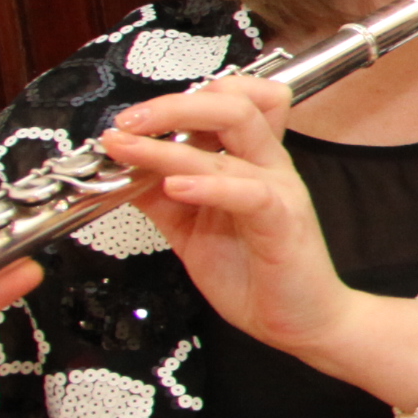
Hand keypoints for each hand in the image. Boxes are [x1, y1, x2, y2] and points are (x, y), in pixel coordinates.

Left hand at [94, 78, 361, 364]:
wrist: (298, 320)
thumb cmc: (255, 273)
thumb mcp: (189, 229)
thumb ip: (158, 197)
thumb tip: (119, 171)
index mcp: (252, 161)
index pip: (236, 98)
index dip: (187, 96)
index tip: (137, 118)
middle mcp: (269, 164)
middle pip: (233, 102)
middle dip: (172, 104)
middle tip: (126, 121)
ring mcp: (278, 189)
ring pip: (236, 133)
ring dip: (171, 139)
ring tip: (127, 147)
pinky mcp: (282, 221)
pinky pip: (247, 190)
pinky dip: (207, 184)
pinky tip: (174, 187)